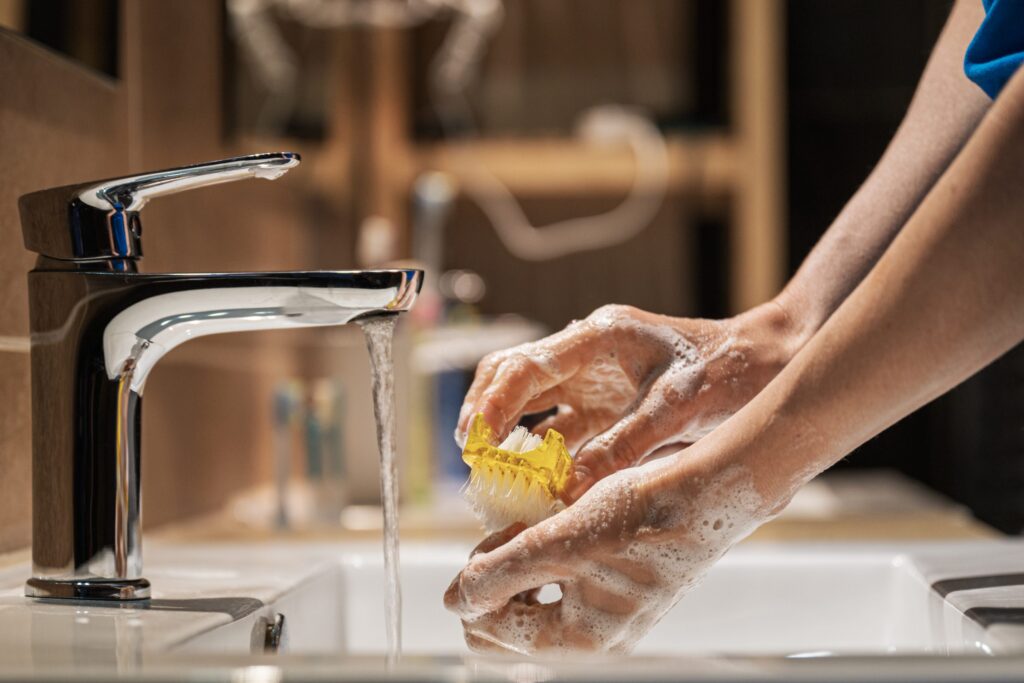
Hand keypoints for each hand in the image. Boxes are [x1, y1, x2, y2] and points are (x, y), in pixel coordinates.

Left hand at [444, 450, 777, 653]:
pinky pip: (564, 586)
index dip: (475, 586)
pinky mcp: (618, 591)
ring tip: (530, 526)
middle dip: (496, 582)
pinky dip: (548, 558)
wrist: (703, 493)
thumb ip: (500, 573)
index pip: (492, 633)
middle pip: (512, 626)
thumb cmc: (640, 517)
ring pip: (536, 602)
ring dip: (520, 567)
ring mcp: (608, 616)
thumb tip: (454, 601)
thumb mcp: (557, 542)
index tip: (492, 542)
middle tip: (508, 536)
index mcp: (580, 642)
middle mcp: (595, 640)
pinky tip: (552, 526)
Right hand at [456, 302, 799, 499]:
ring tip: (489, 476)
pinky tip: (532, 483)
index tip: (473, 441)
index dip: (492, 403)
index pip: (526, 365)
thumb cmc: (728, 372)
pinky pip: (559, 428)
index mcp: (600, 338)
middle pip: (513, 376)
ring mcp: (595, 379)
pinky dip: (541, 455)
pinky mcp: (606, 405)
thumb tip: (568, 488)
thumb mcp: (677, 411)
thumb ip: (623, 446)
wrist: (766, 365)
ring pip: (530, 403)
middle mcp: (588, 353)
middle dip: (485, 414)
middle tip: (471, 459)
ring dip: (507, 436)